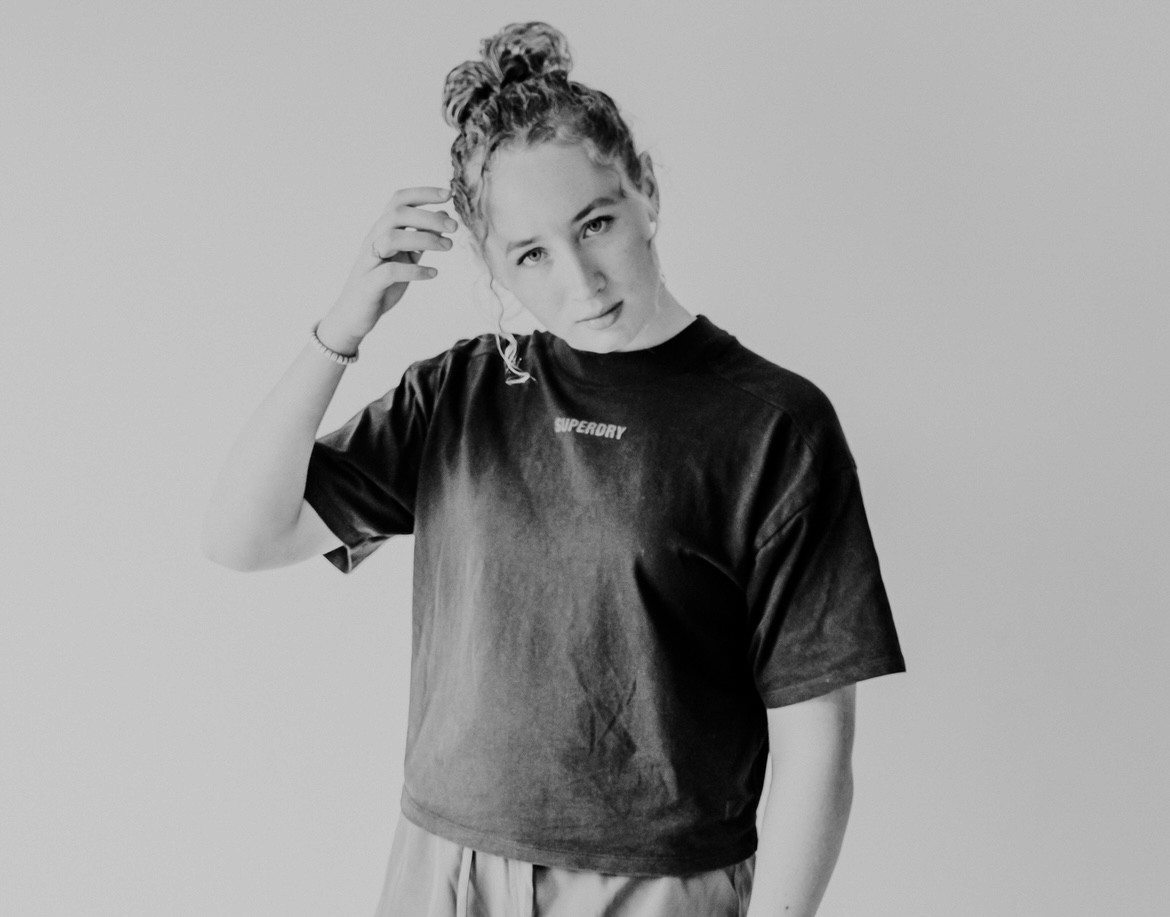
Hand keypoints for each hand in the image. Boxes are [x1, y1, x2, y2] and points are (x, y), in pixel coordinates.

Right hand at [317, 185, 457, 352]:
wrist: (354, 316)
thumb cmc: (381, 285)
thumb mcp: (406, 257)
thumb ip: (421, 238)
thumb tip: (443, 215)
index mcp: (382, 231)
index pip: (399, 201)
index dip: (422, 193)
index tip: (448, 194)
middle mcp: (373, 240)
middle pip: (397, 214)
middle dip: (429, 217)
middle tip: (454, 228)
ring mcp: (369, 261)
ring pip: (392, 238)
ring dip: (424, 239)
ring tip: (448, 247)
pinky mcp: (369, 284)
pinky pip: (390, 272)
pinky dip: (415, 270)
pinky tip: (433, 274)